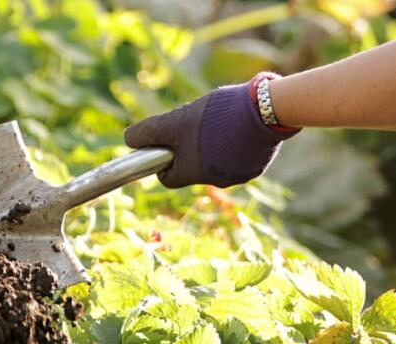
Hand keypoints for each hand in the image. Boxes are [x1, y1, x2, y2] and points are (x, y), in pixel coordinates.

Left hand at [125, 75, 298, 188]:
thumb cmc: (216, 116)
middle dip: (190, 149)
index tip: (166, 144)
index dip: (163, 159)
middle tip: (196, 126)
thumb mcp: (176, 120)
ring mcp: (236, 175)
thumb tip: (128, 140)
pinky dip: (234, 145)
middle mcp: (213, 180)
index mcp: (191, 172)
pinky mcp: (255, 167)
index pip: (167, 176)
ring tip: (221, 122)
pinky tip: (239, 128)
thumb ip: (150, 131)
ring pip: (215, 161)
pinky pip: (237, 158)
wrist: (266, 111)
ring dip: (212, 145)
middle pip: (191, 167)